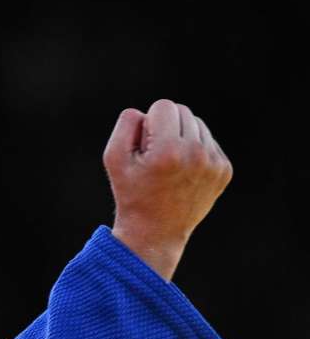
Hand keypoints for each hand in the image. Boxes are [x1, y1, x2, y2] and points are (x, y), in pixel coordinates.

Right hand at [102, 99, 232, 280]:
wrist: (156, 233)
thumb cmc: (131, 193)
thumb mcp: (113, 159)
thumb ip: (126, 125)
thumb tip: (146, 112)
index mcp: (167, 151)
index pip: (163, 106)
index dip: (148, 122)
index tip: (144, 146)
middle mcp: (195, 154)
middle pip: (183, 111)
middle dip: (166, 126)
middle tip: (155, 156)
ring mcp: (214, 163)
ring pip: (198, 125)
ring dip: (181, 136)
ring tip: (169, 164)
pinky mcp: (224, 171)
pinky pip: (209, 142)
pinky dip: (195, 151)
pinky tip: (183, 172)